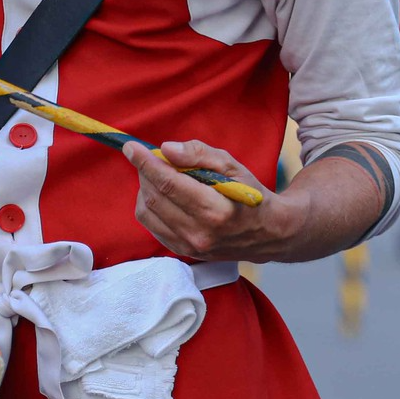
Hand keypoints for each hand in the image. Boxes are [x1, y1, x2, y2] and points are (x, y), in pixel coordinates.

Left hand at [128, 140, 284, 261]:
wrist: (268, 233)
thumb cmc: (250, 194)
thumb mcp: (233, 166)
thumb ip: (199, 154)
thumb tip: (166, 150)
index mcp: (216, 211)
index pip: (169, 184)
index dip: (146, 163)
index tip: (131, 147)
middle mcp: (200, 233)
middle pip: (155, 197)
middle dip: (144, 172)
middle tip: (147, 156)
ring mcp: (189, 246)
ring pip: (148, 212)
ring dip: (145, 188)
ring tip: (158, 175)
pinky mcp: (182, 251)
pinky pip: (151, 225)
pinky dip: (150, 205)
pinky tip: (162, 194)